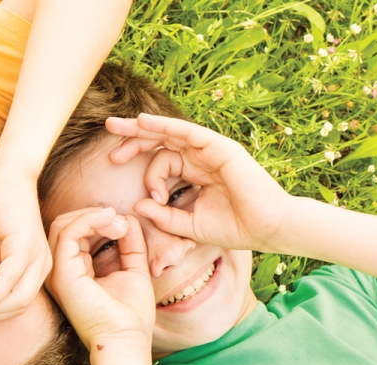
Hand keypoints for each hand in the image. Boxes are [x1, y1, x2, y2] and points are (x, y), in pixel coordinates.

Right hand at [46, 207, 154, 350]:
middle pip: (65, 226)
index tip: (125, 225)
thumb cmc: (130, 316)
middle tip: (121, 222)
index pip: (76, 234)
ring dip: (93, 216)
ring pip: (63, 225)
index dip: (98, 221)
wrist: (127, 340)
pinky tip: (110, 223)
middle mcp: (60, 272)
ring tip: (118, 223)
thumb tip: (127, 219)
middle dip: (94, 215)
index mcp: (74, 272)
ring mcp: (58, 273)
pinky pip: (67, 233)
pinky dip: (89, 220)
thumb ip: (130, 245)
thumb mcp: (133, 270)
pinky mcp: (62, 274)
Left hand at [107, 113, 290, 253]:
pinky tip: (142, 122)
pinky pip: (186, 131)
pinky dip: (164, 125)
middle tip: (108, 137)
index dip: (147, 174)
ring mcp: (210, 150)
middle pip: (161, 142)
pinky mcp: (219, 147)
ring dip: (142, 128)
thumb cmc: (235, 228)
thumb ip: (164, 216)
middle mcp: (201, 158)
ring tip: (116, 126)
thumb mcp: (189, 225)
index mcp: (195, 173)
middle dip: (133, 139)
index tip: (147, 197)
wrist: (268, 229)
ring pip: (170, 133)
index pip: (162, 162)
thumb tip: (137, 204)